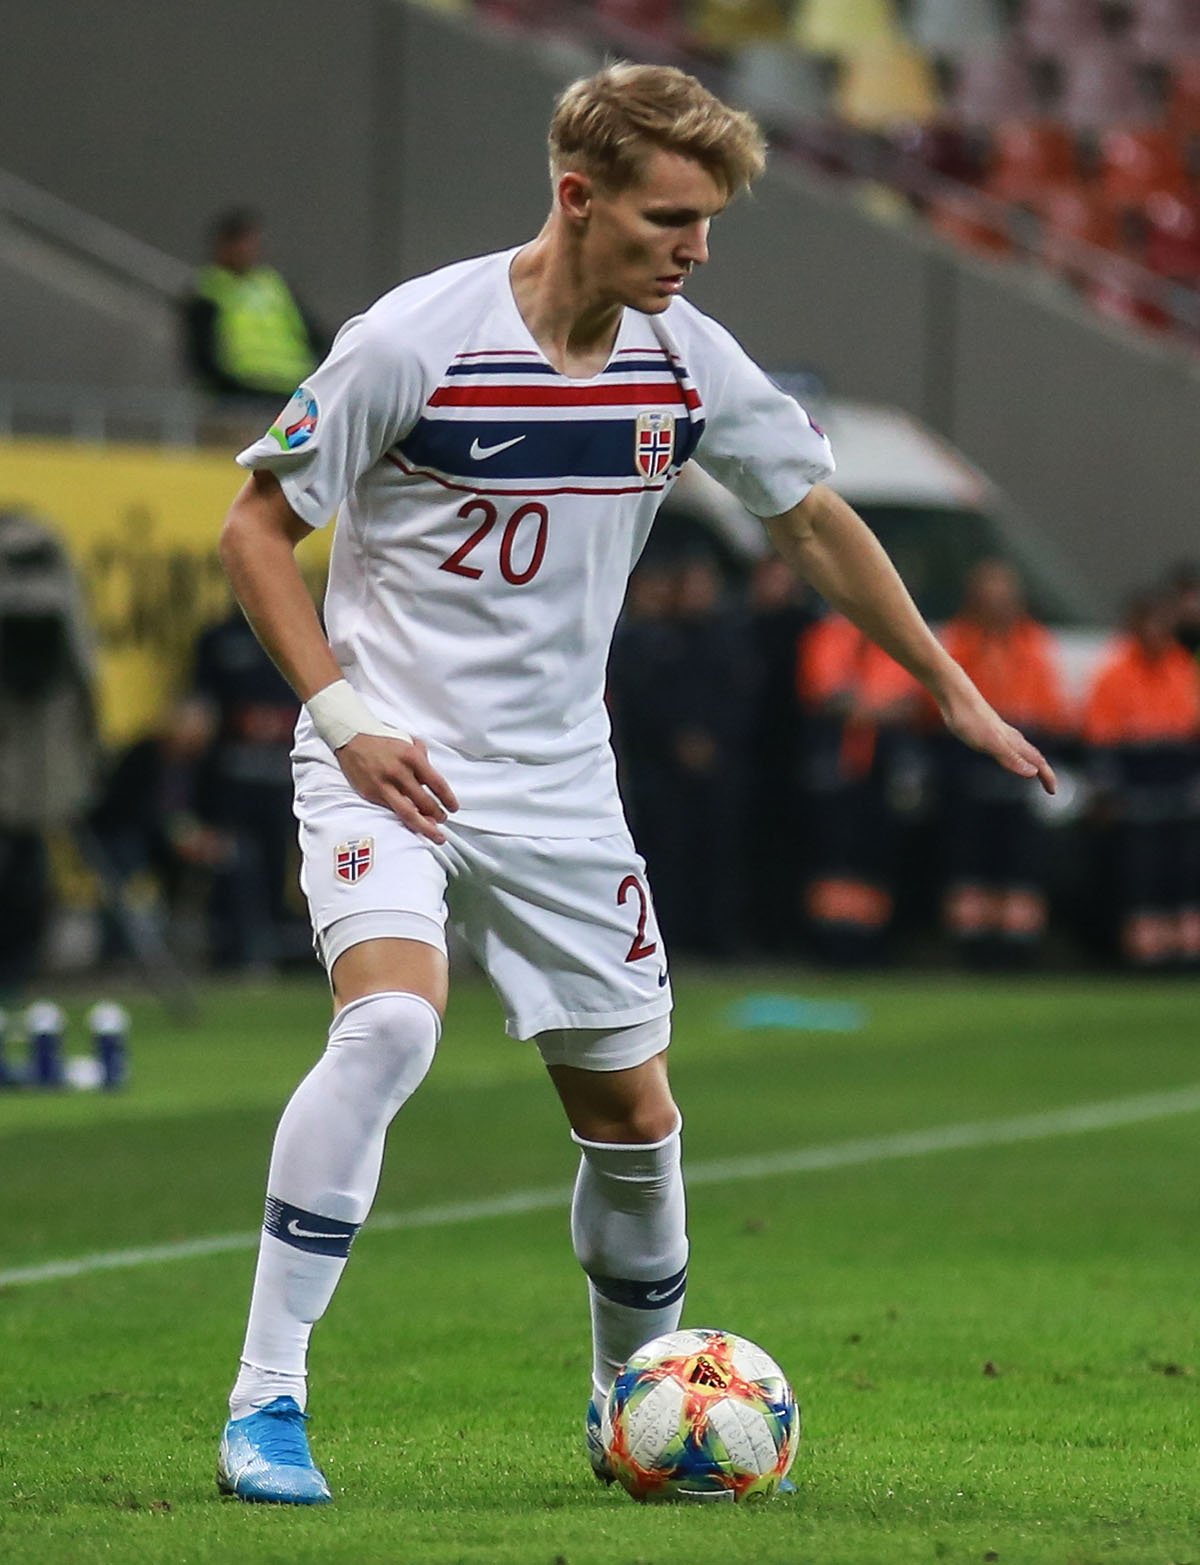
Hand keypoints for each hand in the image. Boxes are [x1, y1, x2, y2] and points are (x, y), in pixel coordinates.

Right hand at [335, 734, 458, 841]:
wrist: (351, 738)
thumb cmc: (382, 740)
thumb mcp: (407, 741)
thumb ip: (422, 757)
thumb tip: (431, 778)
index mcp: (412, 757)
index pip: (437, 783)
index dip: (448, 798)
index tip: (453, 807)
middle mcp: (399, 772)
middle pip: (424, 801)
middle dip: (438, 815)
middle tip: (443, 819)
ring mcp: (384, 785)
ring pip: (408, 812)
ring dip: (424, 825)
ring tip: (434, 833)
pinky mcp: (372, 793)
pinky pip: (392, 810)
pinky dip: (405, 819)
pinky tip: (413, 824)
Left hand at [939, 682, 1056, 794]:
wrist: (956, 698)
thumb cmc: (971, 720)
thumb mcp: (990, 744)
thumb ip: (1010, 758)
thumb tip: (1033, 773)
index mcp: (1014, 742)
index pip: (1038, 762)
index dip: (1047, 777)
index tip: (1053, 792)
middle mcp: (1011, 737)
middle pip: (1034, 756)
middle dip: (1043, 772)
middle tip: (1049, 787)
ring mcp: (1000, 733)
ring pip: (1023, 749)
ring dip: (1031, 762)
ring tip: (1034, 773)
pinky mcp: (988, 730)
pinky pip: (1009, 745)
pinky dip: (1015, 754)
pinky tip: (1007, 751)